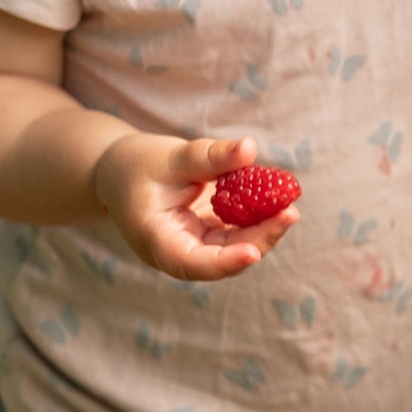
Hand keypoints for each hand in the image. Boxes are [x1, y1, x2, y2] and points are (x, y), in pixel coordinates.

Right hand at [93, 134, 297, 279]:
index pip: (191, 263)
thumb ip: (210, 156)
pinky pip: (237, 233)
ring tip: (289, 206)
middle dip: (260, 239)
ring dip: (264, 230)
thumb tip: (249, 148)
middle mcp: (176, 251)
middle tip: (290, 213)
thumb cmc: (138, 163)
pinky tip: (277, 199)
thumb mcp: (171, 156)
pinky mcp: (208, 236)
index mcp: (156, 239)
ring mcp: (194, 246)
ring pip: (235, 249)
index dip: (224, 262)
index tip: (253, 252)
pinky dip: (257, 219)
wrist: (121, 171)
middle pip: (223, 259)